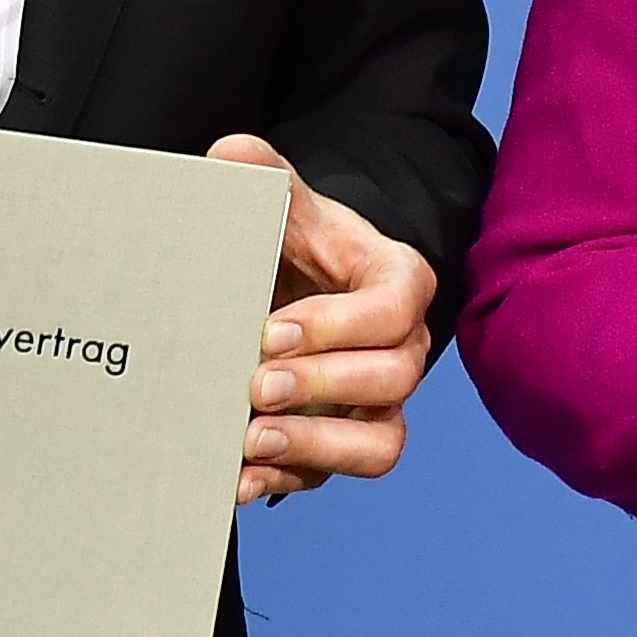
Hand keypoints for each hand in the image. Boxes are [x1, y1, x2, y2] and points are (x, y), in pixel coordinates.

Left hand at [211, 135, 441, 503]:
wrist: (295, 292)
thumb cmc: (300, 249)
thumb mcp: (289, 210)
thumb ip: (269, 181)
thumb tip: (233, 156)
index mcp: (399, 283)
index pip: (395, 308)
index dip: (338, 325)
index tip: (271, 331)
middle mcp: (404, 349)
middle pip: (393, 377)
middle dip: (322, 385)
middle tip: (254, 385)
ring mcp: (378, 404)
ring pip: (382, 443)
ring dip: (317, 447)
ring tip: (251, 441)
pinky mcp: (345, 444)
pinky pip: (333, 477)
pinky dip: (284, 481)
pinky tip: (234, 479)